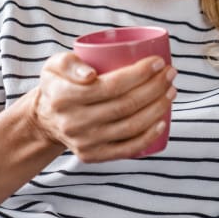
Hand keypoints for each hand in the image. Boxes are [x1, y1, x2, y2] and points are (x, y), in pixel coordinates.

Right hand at [31, 51, 176, 162]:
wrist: (46, 119)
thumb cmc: (59, 84)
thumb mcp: (54, 65)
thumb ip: (68, 63)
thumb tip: (90, 75)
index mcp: (65, 97)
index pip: (111, 86)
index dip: (140, 74)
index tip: (159, 62)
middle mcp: (74, 122)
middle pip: (125, 105)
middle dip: (155, 88)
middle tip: (170, 74)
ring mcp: (85, 142)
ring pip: (130, 126)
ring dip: (158, 108)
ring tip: (171, 91)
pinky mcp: (94, 155)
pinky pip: (127, 148)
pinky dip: (149, 136)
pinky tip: (163, 121)